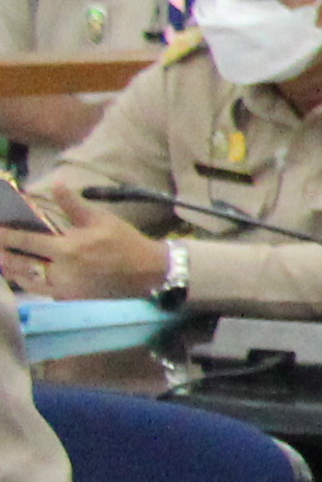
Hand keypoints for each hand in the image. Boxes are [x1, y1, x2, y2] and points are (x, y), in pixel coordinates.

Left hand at [7, 186, 165, 301]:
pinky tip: (23, 278)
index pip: (27, 240)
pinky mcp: (71, 298)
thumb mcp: (101, 219)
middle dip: (3, 255)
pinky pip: (42, 292)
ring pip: (28, 281)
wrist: (148, 272)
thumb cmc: (125, 241)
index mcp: (68, 247)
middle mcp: (62, 270)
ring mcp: (65, 287)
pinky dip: (29, 284)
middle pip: (21, 264)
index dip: (6, 235)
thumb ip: (73, 204)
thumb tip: (56, 184)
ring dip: (12, 272)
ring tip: (2, 264)